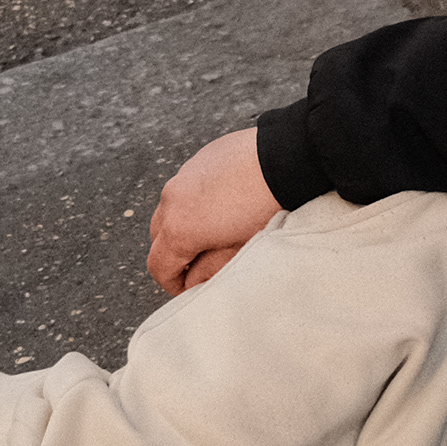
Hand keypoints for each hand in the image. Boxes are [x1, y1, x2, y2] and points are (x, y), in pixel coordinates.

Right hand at [147, 126, 280, 293]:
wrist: (288, 160)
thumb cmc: (269, 208)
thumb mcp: (241, 251)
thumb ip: (211, 271)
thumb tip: (193, 281)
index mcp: (179, 228)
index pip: (158, 265)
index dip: (172, 283)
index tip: (188, 288)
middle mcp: (173, 198)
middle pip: (159, 236)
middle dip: (174, 254)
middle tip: (200, 263)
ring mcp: (184, 174)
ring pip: (171, 208)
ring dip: (184, 224)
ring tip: (215, 231)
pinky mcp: (200, 157)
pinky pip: (187, 185)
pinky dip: (195, 200)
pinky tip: (224, 203)